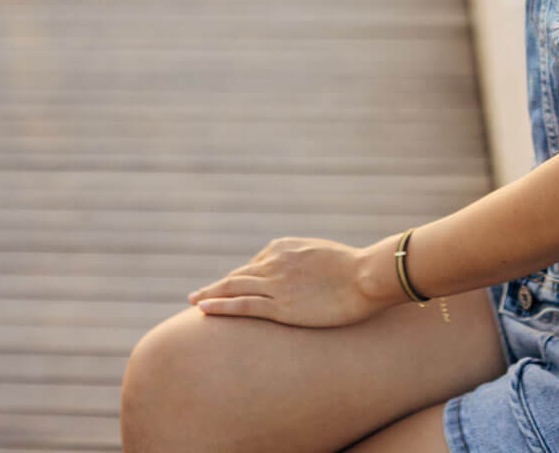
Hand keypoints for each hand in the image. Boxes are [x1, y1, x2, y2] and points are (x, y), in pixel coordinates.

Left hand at [186, 236, 386, 326]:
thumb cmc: (352, 267)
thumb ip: (302, 260)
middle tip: (197, 295)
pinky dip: (219, 306)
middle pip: (236, 276)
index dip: (239, 280)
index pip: (253, 266)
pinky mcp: (280, 306)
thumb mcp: (320, 254)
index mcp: (282, 248)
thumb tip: (299, 271)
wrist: (365, 276)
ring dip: (209, 295)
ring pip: (232, 289)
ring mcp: (274, 285)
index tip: (229, 290)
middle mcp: (272, 263)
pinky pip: (241, 305)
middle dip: (216, 286)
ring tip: (193, 302)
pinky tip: (204, 309)